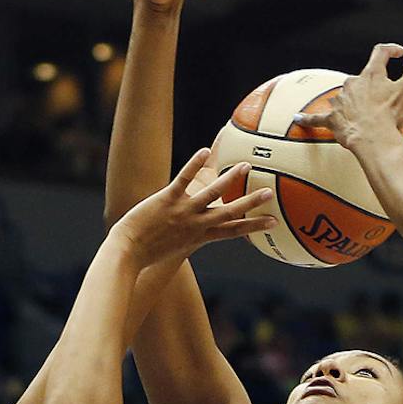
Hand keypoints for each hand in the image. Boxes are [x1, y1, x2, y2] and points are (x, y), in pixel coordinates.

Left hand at [113, 148, 275, 265]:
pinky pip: (183, 180)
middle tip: (270, 192)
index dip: (255, 226)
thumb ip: (190, 237)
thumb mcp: (176, 248)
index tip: (274, 222)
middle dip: (251, 202)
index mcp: (201, 237)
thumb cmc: (150, 253)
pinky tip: (204, 150)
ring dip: (230, 179)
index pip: (234, 231)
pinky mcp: (167, 200)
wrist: (127, 253)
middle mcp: (196, 225)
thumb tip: (197, 233)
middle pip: (230, 212)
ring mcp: (183, 212)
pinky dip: (193, 165)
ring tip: (246, 165)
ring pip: (211, 194)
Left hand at [317, 39, 402, 150]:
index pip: (380, 52)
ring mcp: (340, 100)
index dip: (390, 50)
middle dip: (373, 84)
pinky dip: (308, 118)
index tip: (399, 53)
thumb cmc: (392, 115)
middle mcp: (352, 83)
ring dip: (352, 100)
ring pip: (345, 95)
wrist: (373, 140)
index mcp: (372, 74)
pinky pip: (317, 118)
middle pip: (362, 76)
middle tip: (385, 98)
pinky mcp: (332, 119)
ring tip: (363, 112)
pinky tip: (297, 118)